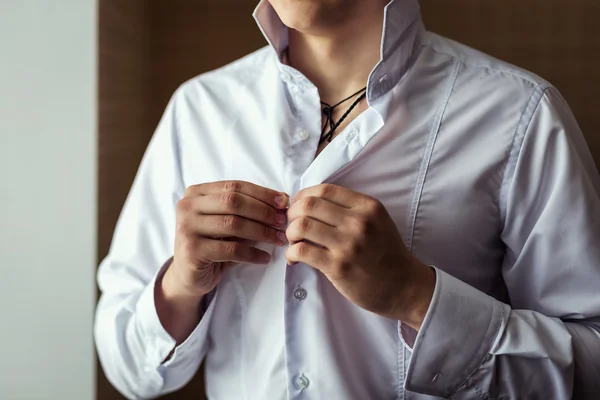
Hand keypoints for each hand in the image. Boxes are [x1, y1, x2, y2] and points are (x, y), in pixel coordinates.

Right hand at [166, 180, 288, 298]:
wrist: (188, 275)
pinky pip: (231, 250)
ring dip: (262, 232)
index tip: (284, 202)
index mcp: (196, 193)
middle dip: (263, 211)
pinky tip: (265, 258)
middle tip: (282, 221)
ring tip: (278, 239)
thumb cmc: (212, 245)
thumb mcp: (227, 222)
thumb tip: (282, 199)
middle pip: (234, 202)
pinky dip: (252, 254)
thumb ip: (247, 210)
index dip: (262, 193)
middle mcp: (187, 206)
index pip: (234, 186)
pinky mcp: (191, 250)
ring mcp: (187, 227)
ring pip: (234, 224)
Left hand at [285, 184, 434, 329]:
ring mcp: (348, 244)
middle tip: (292, 225)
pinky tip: (295, 259)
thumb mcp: (377, 221)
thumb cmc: (387, 253)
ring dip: (290, 233)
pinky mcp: (338, 267)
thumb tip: (310, 202)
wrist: (405, 286)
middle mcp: (358, 222)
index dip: (304, 196)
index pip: (325, 190)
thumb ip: (350, 209)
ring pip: (301, 225)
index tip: (298, 206)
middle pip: (308, 205)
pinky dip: (291, 253)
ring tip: (294, 242)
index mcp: (367, 206)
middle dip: (292, 213)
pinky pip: (301, 251)